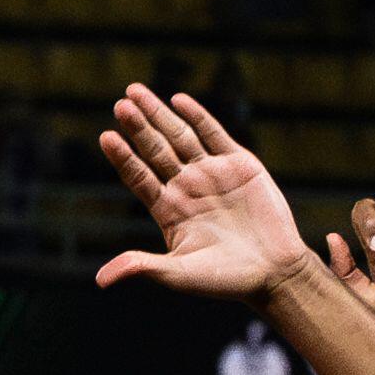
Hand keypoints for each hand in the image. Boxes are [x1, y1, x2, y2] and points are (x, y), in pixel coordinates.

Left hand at [88, 88, 311, 300]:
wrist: (274, 272)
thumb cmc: (225, 279)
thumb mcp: (179, 275)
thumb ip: (142, 267)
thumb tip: (101, 280)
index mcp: (168, 209)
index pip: (138, 176)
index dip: (123, 157)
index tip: (106, 137)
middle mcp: (185, 186)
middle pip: (155, 150)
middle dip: (137, 127)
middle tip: (119, 104)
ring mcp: (211, 173)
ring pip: (179, 136)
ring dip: (158, 114)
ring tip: (135, 93)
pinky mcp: (238, 164)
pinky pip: (213, 134)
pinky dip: (196, 116)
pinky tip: (178, 100)